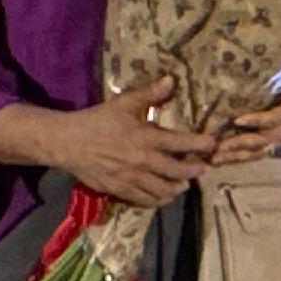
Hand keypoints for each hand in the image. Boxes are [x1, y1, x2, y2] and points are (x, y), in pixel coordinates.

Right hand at [15, 71, 218, 206]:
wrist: (67, 143)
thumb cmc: (97, 121)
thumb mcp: (123, 104)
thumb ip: (149, 94)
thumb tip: (171, 80)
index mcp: (145, 138)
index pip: (182, 143)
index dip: (201, 144)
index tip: (213, 144)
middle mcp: (142, 161)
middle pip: (178, 171)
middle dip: (195, 171)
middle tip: (203, 168)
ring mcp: (131, 178)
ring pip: (164, 190)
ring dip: (178, 188)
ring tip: (185, 183)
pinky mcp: (120, 190)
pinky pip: (145, 200)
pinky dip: (159, 200)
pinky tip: (164, 195)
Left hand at [209, 59, 280, 166]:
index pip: (275, 118)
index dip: (257, 120)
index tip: (237, 120)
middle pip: (262, 140)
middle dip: (239, 144)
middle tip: (218, 147)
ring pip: (257, 151)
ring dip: (236, 156)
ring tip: (214, 159)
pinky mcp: (274, 142)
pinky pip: (256, 153)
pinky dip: (239, 157)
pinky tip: (221, 159)